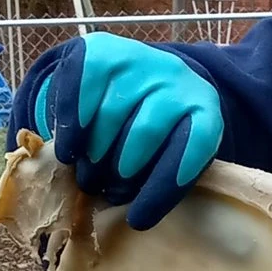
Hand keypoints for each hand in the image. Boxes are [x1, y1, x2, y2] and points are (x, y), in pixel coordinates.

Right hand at [44, 33, 224, 228]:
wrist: (134, 71)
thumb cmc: (154, 128)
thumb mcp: (170, 151)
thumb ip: (160, 173)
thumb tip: (131, 217)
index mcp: (203, 109)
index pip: (192, 149)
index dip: (163, 189)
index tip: (138, 220)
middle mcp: (175, 78)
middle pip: (146, 132)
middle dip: (120, 171)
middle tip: (103, 190)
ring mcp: (137, 60)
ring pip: (110, 117)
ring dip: (94, 155)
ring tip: (87, 175)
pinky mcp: (98, 50)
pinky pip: (79, 95)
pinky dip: (70, 128)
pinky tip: (67, 151)